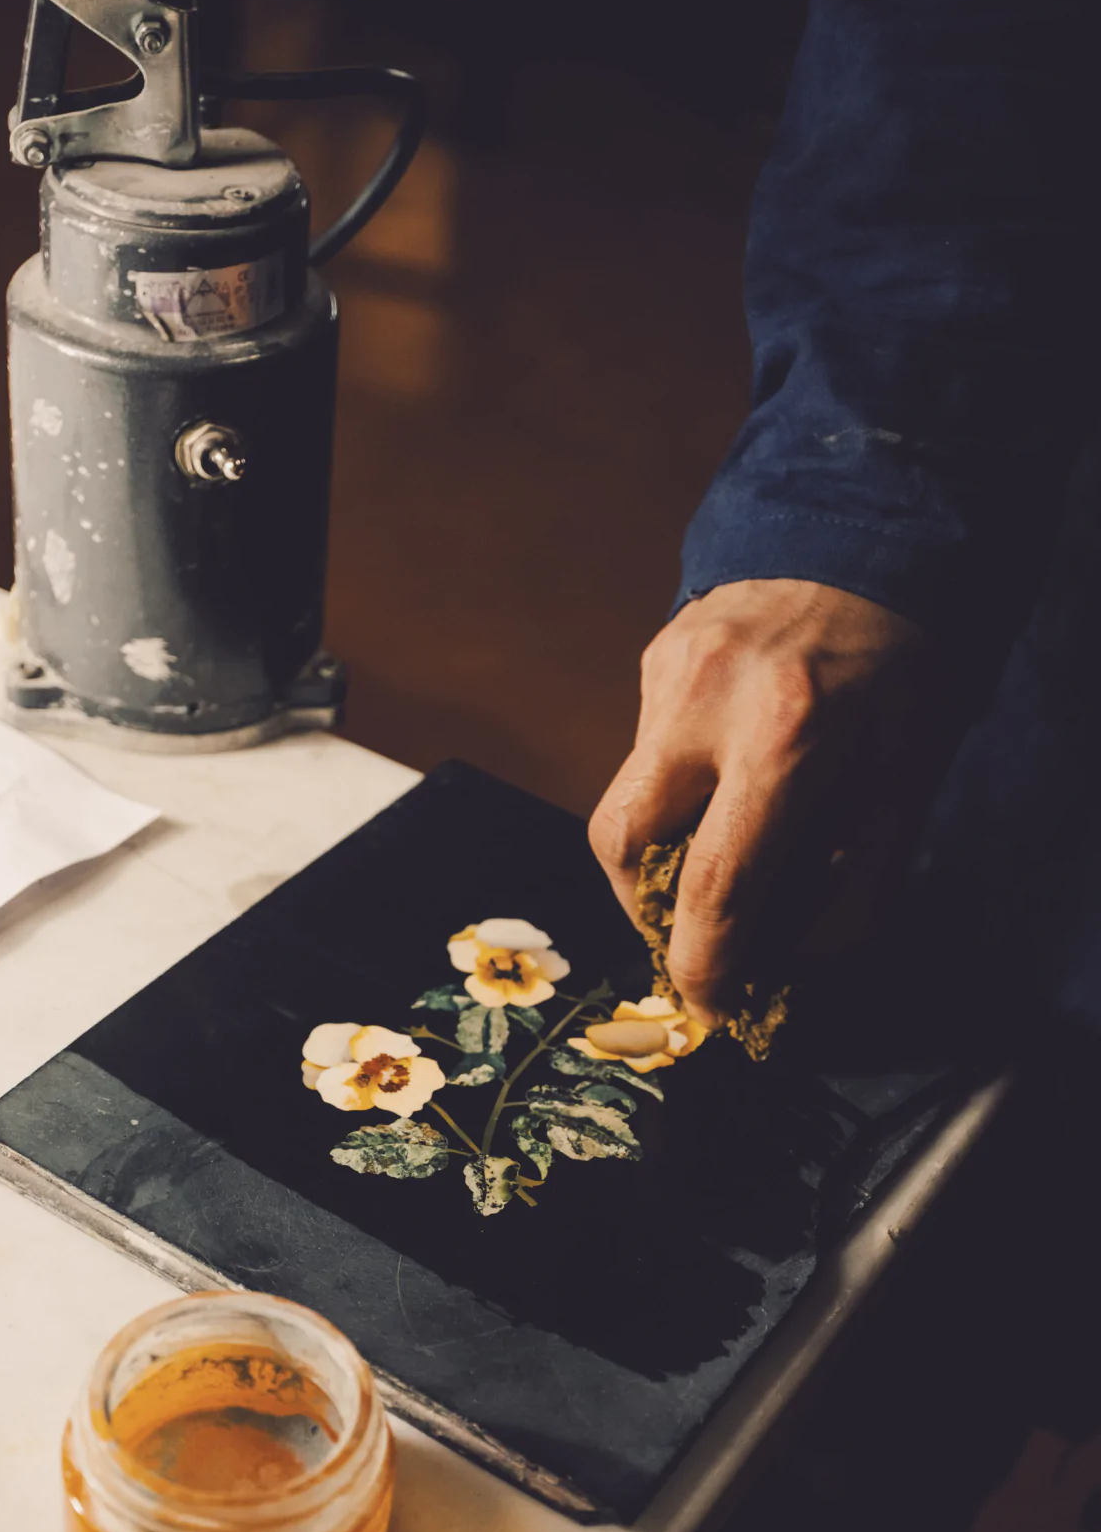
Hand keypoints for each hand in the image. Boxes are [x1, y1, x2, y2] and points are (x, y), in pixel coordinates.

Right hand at [589, 579, 945, 1023]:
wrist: (871, 524)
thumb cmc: (907, 659)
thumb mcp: (911, 773)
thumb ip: (858, 879)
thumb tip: (796, 961)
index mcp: (786, 735)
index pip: (713, 884)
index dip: (703, 964)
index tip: (710, 1007)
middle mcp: (705, 701)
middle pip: (621, 846)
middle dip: (644, 913)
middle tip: (688, 937)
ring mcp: (667, 672)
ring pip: (624, 800)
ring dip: (656, 855)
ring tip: (712, 862)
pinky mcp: (654, 656)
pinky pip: (647, 751)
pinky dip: (679, 788)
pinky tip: (725, 773)